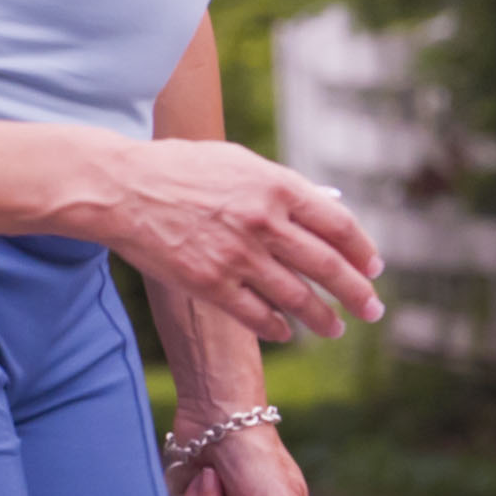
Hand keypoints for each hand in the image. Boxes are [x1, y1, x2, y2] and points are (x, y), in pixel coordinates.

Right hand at [83, 143, 386, 343]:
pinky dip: (278, 328)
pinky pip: (258, 316)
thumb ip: (282, 187)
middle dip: (357, 293)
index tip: (373, 267)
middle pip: (328, 267)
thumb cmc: (181, 170)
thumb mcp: (239, 162)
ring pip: (298, 298)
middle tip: (373, 310)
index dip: (362, 250)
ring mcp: (238, 257)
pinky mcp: (211, 285)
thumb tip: (324, 207)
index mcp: (277, 186)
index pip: (338, 225)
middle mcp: (264, 222)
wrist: (122, 188)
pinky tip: (287, 332)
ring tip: (336, 328)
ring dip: (323, 318)